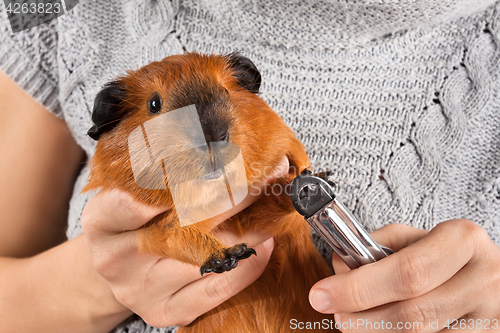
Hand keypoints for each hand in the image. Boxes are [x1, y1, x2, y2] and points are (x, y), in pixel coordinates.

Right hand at [81, 156, 288, 327]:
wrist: (118, 265)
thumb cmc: (132, 219)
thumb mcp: (130, 189)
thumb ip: (159, 168)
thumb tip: (218, 140)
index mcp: (100, 220)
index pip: (139, 196)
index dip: (186, 174)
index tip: (225, 155)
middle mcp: (116, 257)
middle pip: (185, 221)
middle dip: (235, 192)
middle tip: (269, 170)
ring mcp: (140, 289)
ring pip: (209, 255)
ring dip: (252, 227)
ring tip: (275, 203)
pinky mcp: (164, 311)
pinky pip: (217, 288)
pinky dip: (248, 264)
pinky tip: (265, 243)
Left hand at [309, 220, 499, 331]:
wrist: (496, 279)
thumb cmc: (451, 257)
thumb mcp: (420, 238)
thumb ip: (379, 247)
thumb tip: (340, 268)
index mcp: (463, 243)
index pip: (407, 271)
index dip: (359, 287)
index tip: (322, 294)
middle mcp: (483, 281)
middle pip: (412, 314)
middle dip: (362, 318)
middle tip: (334, 313)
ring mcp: (491, 320)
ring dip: (377, 332)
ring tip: (358, 320)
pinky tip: (383, 329)